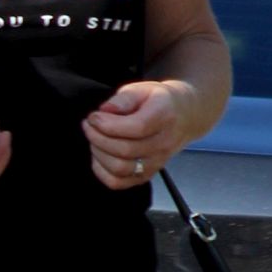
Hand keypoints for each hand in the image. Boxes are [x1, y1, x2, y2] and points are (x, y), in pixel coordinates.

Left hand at [84, 77, 194, 192]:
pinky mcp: (147, 175)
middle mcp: (163, 143)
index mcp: (164, 117)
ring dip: (99, 154)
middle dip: (97, 137)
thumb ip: (124, 98)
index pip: (136, 127)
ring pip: (120, 169)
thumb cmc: (157, 101)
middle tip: (89, 125)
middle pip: (125, 150)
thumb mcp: (142, 89)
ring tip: (94, 138)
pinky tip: (99, 154)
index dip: (108, 124)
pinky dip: (102, 171)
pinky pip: (119, 183)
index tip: (93, 116)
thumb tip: (104, 111)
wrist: (182, 116)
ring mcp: (156, 162)